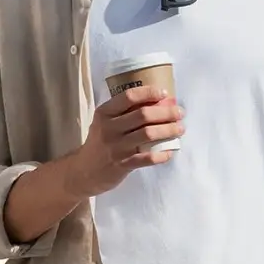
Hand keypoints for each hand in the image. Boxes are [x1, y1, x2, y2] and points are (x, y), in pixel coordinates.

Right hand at [65, 85, 182, 196]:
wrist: (84, 171)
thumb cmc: (99, 142)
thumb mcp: (103, 122)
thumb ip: (122, 113)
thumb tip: (155, 102)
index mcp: (104, 113)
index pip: (128, 97)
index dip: (149, 93)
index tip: (164, 93)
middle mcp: (109, 128)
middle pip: (143, 115)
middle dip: (166, 112)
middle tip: (179, 112)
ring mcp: (116, 147)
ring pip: (148, 134)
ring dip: (168, 130)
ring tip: (180, 128)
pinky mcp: (122, 165)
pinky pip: (147, 158)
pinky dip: (162, 154)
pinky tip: (170, 151)